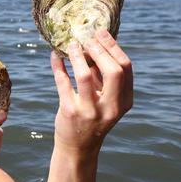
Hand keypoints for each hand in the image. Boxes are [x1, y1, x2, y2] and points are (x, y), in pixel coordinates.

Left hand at [50, 29, 132, 155]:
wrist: (78, 147)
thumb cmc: (92, 116)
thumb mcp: (105, 99)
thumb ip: (102, 75)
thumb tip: (92, 43)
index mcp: (124, 101)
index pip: (125, 68)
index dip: (113, 48)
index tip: (100, 34)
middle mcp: (110, 107)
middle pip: (113, 71)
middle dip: (99, 50)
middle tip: (86, 39)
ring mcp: (90, 111)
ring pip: (84, 75)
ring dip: (77, 55)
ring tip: (71, 44)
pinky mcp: (70, 112)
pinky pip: (63, 82)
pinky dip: (58, 66)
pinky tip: (55, 56)